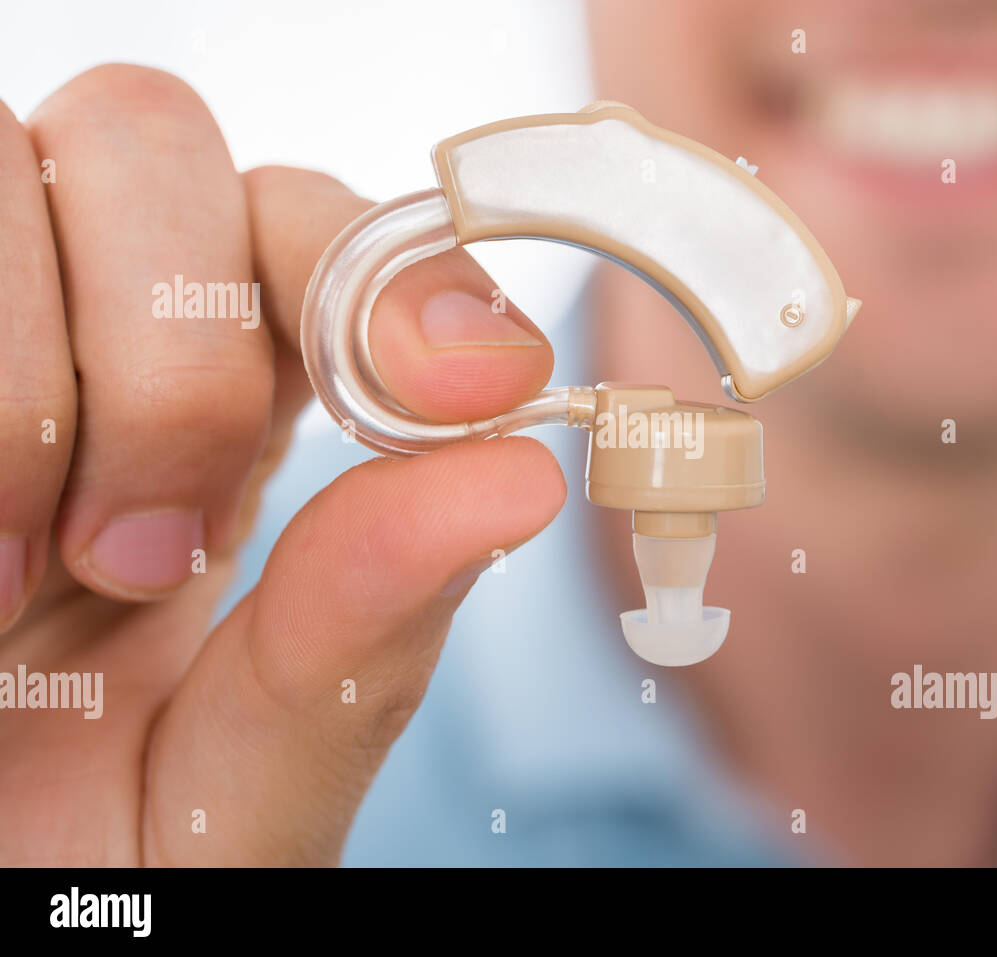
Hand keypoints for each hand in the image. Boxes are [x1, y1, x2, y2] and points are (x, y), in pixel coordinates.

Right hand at [0, 65, 565, 864]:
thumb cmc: (83, 860)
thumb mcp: (246, 777)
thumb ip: (365, 635)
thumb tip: (520, 475)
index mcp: (227, 421)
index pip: (323, 230)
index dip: (391, 273)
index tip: (461, 382)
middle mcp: (91, 343)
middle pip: (157, 140)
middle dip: (172, 349)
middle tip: (139, 560)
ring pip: (6, 163)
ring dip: (24, 383)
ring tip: (9, 578)